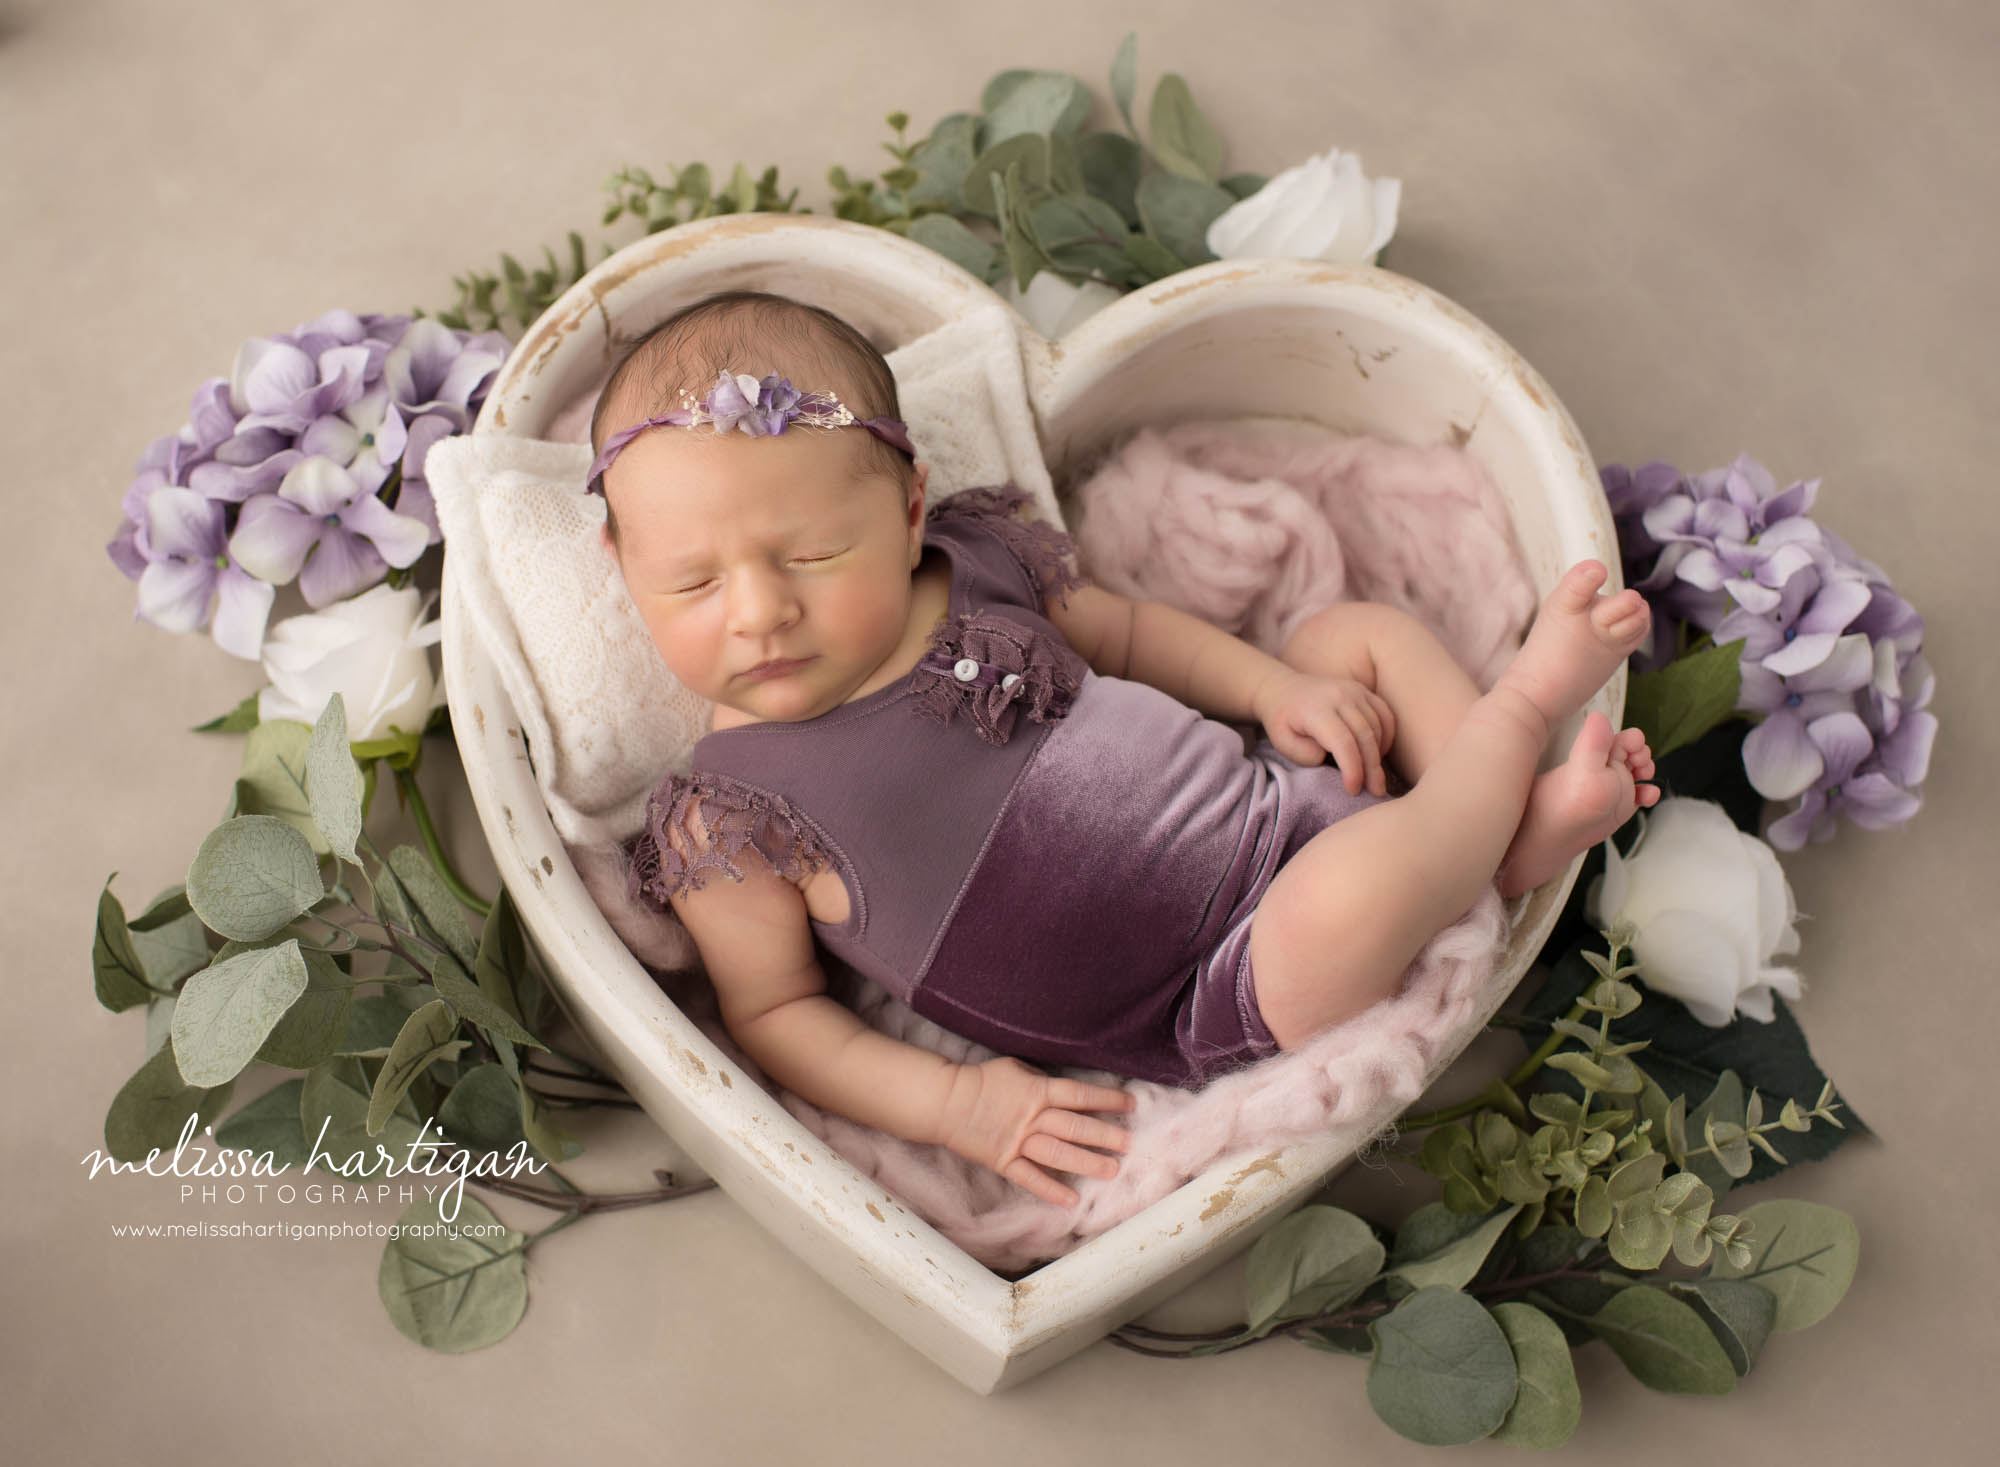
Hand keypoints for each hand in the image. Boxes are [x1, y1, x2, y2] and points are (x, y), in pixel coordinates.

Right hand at [936, 1057, 1134, 1206]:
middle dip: (1105, 1135)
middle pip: (1075, 1126)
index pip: (1080, 1094)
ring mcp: (1019, 1141)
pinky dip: (1050, 1191)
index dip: (1107, 1098)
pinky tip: (1071, 1201)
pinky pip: (1030, 1178)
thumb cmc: (982, 1080)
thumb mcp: (1016, 1069)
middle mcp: (1032, 1117)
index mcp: (1038, 1090)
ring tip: (1111, 1170)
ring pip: (1059, 1154)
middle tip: (1129, 1142)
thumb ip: (1042, 1080)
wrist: (945, 1101)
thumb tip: (1066, 1092)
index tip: (1130, 1103)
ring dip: (1087, 1162)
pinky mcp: (1004, 1161)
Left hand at [1252, 670, 1397, 795]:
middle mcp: (1339, 696)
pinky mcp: (1363, 690)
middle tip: (1375, 791)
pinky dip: (1387, 735)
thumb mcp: (1282, 742)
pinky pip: (1385, 714)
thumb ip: (1304, 754)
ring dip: (1378, 754)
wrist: (1283, 689)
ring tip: (1373, 775)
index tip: (1353, 790)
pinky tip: (1379, 752)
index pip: (1343, 742)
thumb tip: (1328, 757)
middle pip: (1365, 736)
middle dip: (1372, 768)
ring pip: (1378, 726)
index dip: (1353, 769)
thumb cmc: (1283, 721)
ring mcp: (1354, 691)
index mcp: (1316, 710)